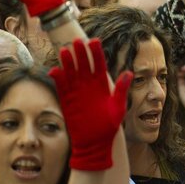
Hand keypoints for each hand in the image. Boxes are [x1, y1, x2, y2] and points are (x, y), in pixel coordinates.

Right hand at [49, 39, 131, 170]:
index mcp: (102, 85)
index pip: (99, 64)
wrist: (94, 143)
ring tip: (65, 51)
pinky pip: (61, 87)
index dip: (96, 52)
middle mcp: (88, 86)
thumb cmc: (108, 126)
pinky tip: (55, 70)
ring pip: (71, 73)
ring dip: (68, 63)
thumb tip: (129, 73)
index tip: (94, 40)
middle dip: (81, 53)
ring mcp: (76, 92)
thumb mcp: (118, 107)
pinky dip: (58, 79)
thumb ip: (121, 90)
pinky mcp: (67, 101)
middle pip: (84, 65)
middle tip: (77, 40)